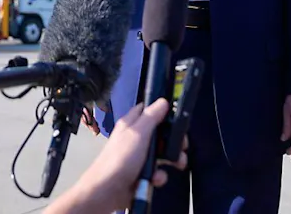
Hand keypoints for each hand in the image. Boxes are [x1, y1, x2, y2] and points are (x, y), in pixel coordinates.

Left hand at [61, 98, 187, 213]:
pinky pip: (156, 171)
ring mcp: (138, 156)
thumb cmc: (121, 158)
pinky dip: (159, 175)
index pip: (147, 110)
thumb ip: (151, 117)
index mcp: (131, 124)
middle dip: (173, 141)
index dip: (162, 112)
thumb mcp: (138, 134)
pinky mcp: (141, 173)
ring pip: (161, 153)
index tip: (176, 118)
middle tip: (182, 146)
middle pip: (160, 133)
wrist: (108, 190)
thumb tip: (162, 100)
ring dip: (171, 160)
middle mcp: (135, 138)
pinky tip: (156, 179)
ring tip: (178, 164)